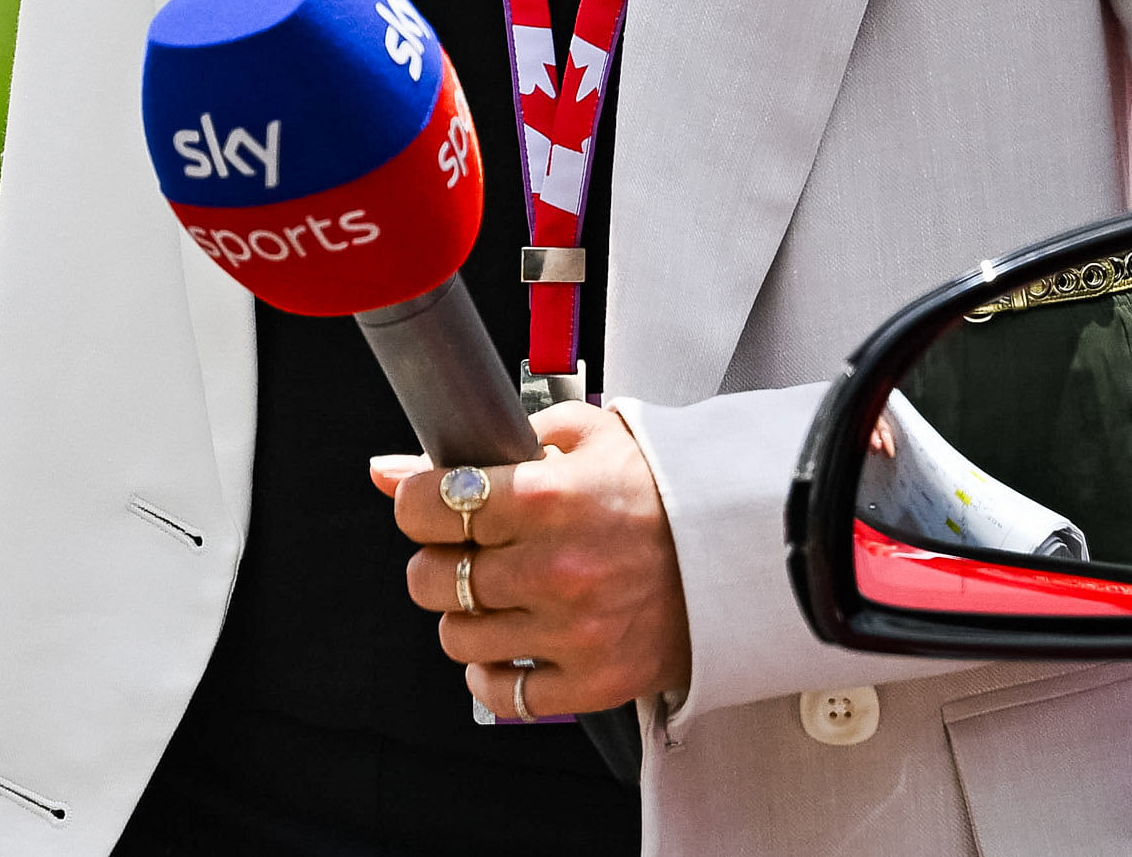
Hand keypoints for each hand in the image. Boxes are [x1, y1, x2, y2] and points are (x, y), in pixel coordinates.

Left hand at [375, 401, 692, 718]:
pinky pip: (503, 695)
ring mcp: (574, 632)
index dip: (416, 503)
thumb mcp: (583, 435)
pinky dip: (493, 675)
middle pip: (431, 577)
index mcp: (550, 496)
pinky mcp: (594, 683)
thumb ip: (487, 442)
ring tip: (498, 593)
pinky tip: (511, 645)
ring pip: (458, 636)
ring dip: (465, 613)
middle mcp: (556, 568)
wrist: (742, 547)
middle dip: (437, 559)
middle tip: (467, 549)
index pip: (429, 506)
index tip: (429, 504)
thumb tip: (389, 469)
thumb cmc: (660, 489)